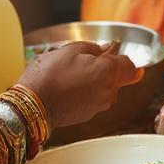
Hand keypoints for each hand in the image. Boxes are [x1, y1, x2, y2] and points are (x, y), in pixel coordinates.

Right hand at [18, 41, 140, 128]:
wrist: (32, 104)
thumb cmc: (49, 74)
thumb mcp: (70, 50)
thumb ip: (93, 48)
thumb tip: (105, 49)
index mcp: (107, 72)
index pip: (130, 66)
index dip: (121, 58)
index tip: (112, 53)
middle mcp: (108, 91)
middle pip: (118, 78)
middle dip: (105, 69)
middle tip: (83, 62)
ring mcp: (99, 105)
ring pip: (106, 89)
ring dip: (95, 81)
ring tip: (72, 75)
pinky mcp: (88, 115)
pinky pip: (95, 99)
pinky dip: (87, 93)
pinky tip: (69, 88)